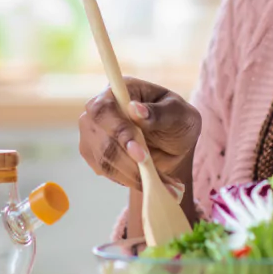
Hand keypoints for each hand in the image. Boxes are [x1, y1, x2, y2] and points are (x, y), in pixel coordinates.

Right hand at [79, 77, 200, 195]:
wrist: (173, 144)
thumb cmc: (177, 121)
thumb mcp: (179, 114)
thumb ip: (159, 113)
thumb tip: (135, 109)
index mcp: (121, 90)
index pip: (104, 109)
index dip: (118, 131)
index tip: (139, 151)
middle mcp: (100, 109)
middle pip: (101, 139)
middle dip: (128, 160)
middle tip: (154, 172)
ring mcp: (93, 133)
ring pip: (104, 160)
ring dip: (134, 175)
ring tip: (164, 183)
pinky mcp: (95, 154)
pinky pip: (107, 172)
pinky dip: (130, 180)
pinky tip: (150, 181)